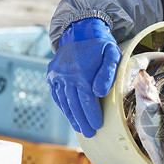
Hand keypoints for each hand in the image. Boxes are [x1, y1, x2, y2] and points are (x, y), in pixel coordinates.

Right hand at [46, 18, 121, 137]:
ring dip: (72, 117)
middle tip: (89, 134)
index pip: (87, 101)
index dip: (92, 115)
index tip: (98, 126)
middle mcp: (66, 76)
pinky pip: (57, 95)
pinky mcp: (51, 75)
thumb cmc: (101, 44)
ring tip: (79, 128)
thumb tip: (99, 92)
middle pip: (75, 105)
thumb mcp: (111, 55)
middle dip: (82, 121)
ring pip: (64, 102)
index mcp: (81, 74)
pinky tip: (69, 115)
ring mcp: (56, 76)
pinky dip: (63, 106)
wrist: (80, 30)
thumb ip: (108, 74)